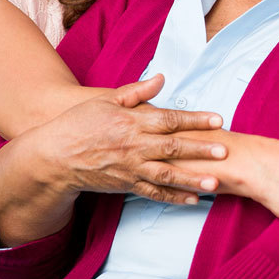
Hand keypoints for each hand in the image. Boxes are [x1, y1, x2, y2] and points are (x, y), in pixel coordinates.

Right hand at [31, 74, 227, 204]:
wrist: (54, 157)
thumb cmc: (80, 124)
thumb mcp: (105, 100)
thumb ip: (136, 91)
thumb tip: (161, 78)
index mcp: (131, 122)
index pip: (169, 119)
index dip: (195, 119)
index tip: (218, 119)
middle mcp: (134, 146)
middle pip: (173, 148)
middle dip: (201, 150)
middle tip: (224, 151)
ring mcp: (131, 168)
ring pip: (167, 176)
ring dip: (192, 180)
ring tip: (216, 183)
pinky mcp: (126, 185)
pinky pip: (154, 194)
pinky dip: (174, 198)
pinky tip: (194, 200)